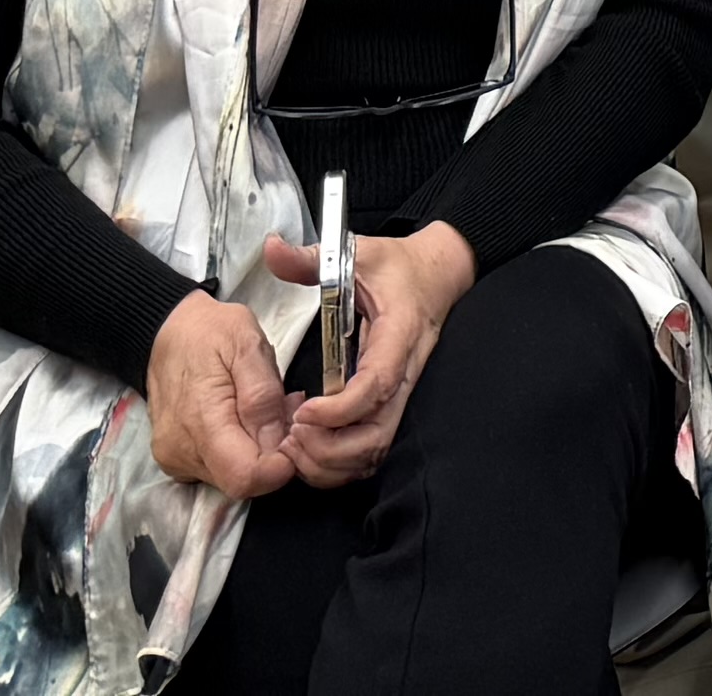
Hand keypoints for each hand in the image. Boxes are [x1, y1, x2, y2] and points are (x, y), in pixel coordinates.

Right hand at [140, 292, 299, 502]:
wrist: (165, 332)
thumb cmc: (209, 332)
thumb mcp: (247, 345)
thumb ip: (262, 396)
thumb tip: (276, 442)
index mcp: (201, 424)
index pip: (245, 478)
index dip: (280, 466)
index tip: (296, 433)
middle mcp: (182, 453)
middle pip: (242, 481)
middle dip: (274, 452)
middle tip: (285, 409)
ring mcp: (175, 460)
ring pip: (232, 475)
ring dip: (259, 449)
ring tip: (267, 406)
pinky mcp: (175, 460)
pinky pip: (218, 467)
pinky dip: (241, 448)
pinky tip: (248, 417)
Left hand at [258, 219, 471, 484]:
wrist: (439, 275)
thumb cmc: (400, 269)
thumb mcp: (358, 252)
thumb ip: (311, 258)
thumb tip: (271, 249)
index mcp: (399, 333)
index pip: (377, 383)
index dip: (341, 408)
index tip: (305, 411)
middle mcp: (404, 373)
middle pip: (376, 435)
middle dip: (330, 447)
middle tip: (292, 434)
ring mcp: (400, 394)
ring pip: (374, 451)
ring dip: (333, 460)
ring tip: (296, 445)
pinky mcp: (391, 405)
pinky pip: (371, 449)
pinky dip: (340, 461)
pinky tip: (312, 445)